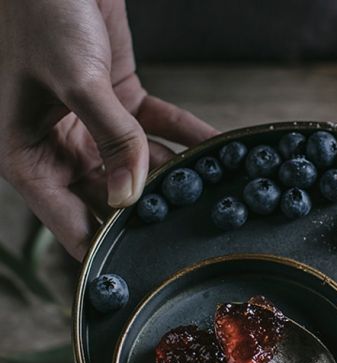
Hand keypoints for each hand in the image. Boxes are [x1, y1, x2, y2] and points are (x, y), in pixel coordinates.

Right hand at [0, 0, 217, 260]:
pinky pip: (160, 130)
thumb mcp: (73, 79)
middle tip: (193, 237)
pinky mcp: (120, 103)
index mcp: (27, 156)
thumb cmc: (39, 10)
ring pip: (141, 167)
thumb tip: (130, 196)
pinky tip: (221, 153)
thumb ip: (110, 137)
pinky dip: (189, 139)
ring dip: (178, 179)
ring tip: (218, 200)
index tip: (141, 273)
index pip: (69, 223)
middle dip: (151, 216)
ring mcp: (92, 128)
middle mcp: (59, 149)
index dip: (104, 251)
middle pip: (111, 201)